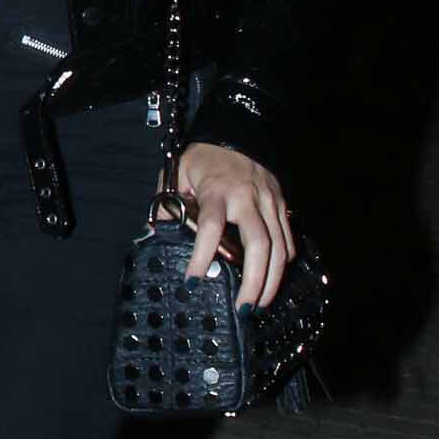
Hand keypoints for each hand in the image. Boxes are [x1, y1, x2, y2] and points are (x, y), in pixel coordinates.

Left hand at [170, 139, 292, 307]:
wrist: (235, 131)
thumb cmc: (202, 159)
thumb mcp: (175, 175)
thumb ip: (166, 206)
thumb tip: (151, 236)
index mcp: (216, 190)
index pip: (210, 226)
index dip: (201, 255)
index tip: (193, 281)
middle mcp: (247, 197)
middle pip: (257, 243)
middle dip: (253, 280)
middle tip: (243, 307)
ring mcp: (268, 200)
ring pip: (278, 246)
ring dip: (271, 279)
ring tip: (259, 303)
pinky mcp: (281, 203)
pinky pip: (287, 238)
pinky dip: (282, 261)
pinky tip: (272, 278)